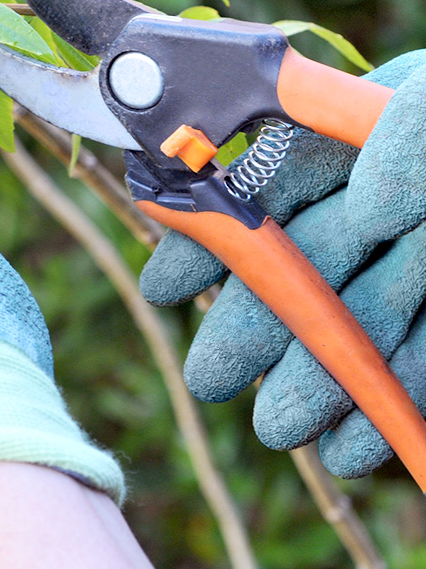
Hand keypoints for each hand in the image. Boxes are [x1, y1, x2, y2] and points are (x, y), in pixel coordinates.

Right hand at [139, 49, 425, 477]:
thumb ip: (400, 134)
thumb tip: (367, 204)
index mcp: (364, 126)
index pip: (266, 170)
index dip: (210, 230)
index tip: (167, 282)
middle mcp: (387, 191)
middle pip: (299, 258)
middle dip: (252, 324)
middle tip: (209, 379)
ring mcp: (419, 253)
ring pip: (350, 316)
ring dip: (309, 377)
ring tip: (277, 428)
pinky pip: (412, 355)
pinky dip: (381, 400)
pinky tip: (351, 442)